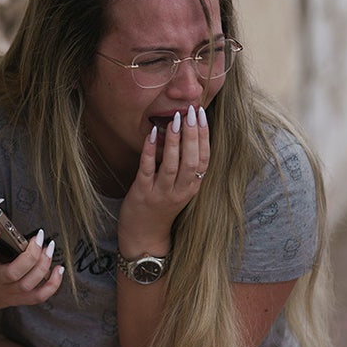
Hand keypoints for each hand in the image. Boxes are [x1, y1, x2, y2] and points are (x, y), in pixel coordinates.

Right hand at [0, 224, 64, 316]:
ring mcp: (7, 291)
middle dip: (30, 255)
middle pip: (12, 273)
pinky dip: (53, 285)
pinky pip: (39, 296)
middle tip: (39, 236)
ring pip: (28, 284)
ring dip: (43, 266)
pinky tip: (58, 268)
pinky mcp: (18, 298)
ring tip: (49, 247)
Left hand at [117, 106, 209, 254]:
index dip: (204, 136)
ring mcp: (161, 193)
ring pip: (172, 165)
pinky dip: (150, 151)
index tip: (202, 114)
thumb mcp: (180, 189)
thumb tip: (186, 132)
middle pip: (191, 161)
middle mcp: (180, 191)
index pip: (204, 159)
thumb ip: (184, 166)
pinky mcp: (142, 193)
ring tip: (174, 120)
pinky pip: (147, 170)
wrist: (144, 235)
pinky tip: (152, 134)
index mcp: (192, 187)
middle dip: (192, 135)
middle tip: (191, 112)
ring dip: (174, 141)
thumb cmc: (162, 207)